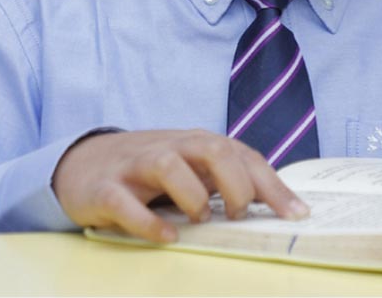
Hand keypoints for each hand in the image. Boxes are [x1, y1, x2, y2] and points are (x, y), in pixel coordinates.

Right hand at [52, 129, 309, 242]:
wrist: (83, 165)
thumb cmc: (149, 172)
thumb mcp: (191, 169)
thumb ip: (228, 180)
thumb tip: (280, 206)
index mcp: (194, 144)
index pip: (241, 155)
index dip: (271, 185)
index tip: (297, 214)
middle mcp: (168, 148)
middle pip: (210, 148)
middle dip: (235, 182)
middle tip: (240, 213)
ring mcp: (134, 166)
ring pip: (167, 165)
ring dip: (192, 195)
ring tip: (201, 219)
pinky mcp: (104, 190)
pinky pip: (124, 202)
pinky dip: (148, 223)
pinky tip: (168, 237)